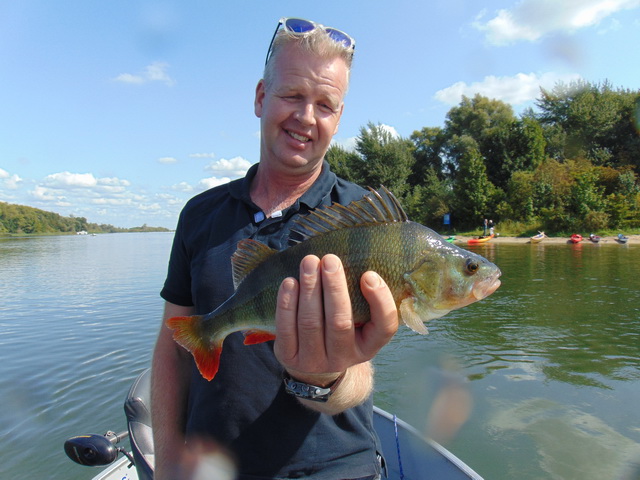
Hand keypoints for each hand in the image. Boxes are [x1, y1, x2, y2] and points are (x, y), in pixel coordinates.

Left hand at [274, 254, 397, 384]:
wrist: (313, 361)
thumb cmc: (341, 327)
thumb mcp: (359, 319)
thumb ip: (362, 296)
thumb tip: (356, 257)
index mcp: (368, 345)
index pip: (384, 327)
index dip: (379, 301)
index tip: (369, 274)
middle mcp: (344, 357)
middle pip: (340, 322)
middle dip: (334, 288)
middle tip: (330, 259)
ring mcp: (315, 361)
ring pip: (311, 323)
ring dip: (309, 289)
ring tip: (309, 262)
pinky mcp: (289, 357)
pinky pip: (286, 330)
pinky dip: (287, 304)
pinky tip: (290, 282)